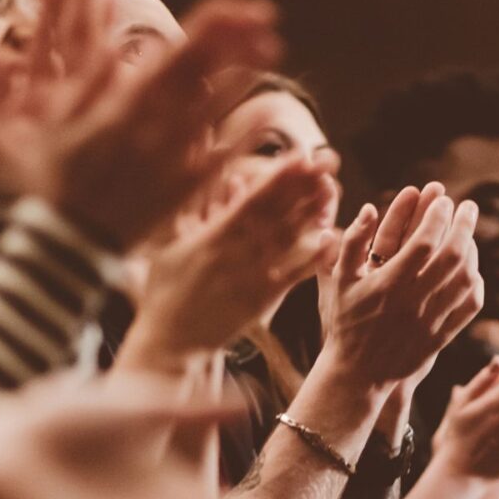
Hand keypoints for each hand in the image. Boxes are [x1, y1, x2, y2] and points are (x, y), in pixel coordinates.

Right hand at [0, 0, 283, 249]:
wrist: (62, 248)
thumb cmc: (44, 183)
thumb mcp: (43, 124)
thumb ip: (77, 83)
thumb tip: (107, 48)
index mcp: (125, 105)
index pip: (179, 54)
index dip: (215, 27)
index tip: (241, 6)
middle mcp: (156, 129)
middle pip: (207, 76)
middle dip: (238, 41)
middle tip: (267, 18)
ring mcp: (173, 161)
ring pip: (219, 111)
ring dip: (246, 77)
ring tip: (270, 50)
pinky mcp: (183, 191)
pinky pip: (222, 159)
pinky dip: (246, 136)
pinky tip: (265, 117)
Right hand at [118, 150, 340, 371]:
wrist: (171, 342)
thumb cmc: (166, 290)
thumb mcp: (170, 243)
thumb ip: (194, 209)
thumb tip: (219, 177)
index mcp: (212, 237)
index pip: (250, 201)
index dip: (276, 178)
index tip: (299, 156)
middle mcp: (235, 253)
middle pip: (275, 214)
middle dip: (301, 187)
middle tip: (327, 163)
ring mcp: (251, 276)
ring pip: (287, 240)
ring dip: (311, 214)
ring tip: (332, 190)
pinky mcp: (262, 300)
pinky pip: (292, 275)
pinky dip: (312, 257)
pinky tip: (331, 238)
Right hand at [317, 183, 484, 391]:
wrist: (358, 374)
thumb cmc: (345, 323)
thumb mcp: (338, 281)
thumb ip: (351, 243)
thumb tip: (369, 208)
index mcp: (388, 285)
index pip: (423, 242)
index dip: (437, 217)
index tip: (444, 200)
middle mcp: (413, 301)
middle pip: (451, 256)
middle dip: (464, 226)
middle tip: (468, 206)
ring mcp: (431, 320)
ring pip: (464, 279)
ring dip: (472, 251)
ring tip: (469, 234)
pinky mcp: (442, 337)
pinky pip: (469, 306)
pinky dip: (476, 283)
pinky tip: (472, 269)